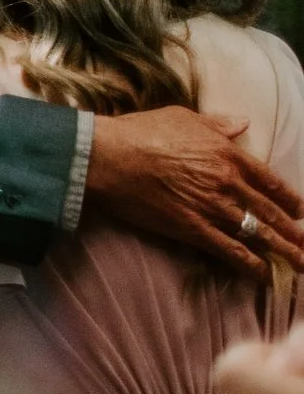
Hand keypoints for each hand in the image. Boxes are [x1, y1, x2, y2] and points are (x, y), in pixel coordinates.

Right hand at [86, 108, 303, 278]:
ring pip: (258, 233)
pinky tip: (263, 275)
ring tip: (299, 265)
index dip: (290, 200)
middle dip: (294, 233)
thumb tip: (242, 124)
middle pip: (271, 212)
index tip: (300, 212)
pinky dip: (249, 264)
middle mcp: (228, 183)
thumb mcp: (185, 117)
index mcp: (230, 155)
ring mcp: (211, 207)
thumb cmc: (141, 132)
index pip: (271, 182)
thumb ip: (218, 124)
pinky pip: (228, 249)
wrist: (109, 156)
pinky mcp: (191, 228)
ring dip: (283, 252)